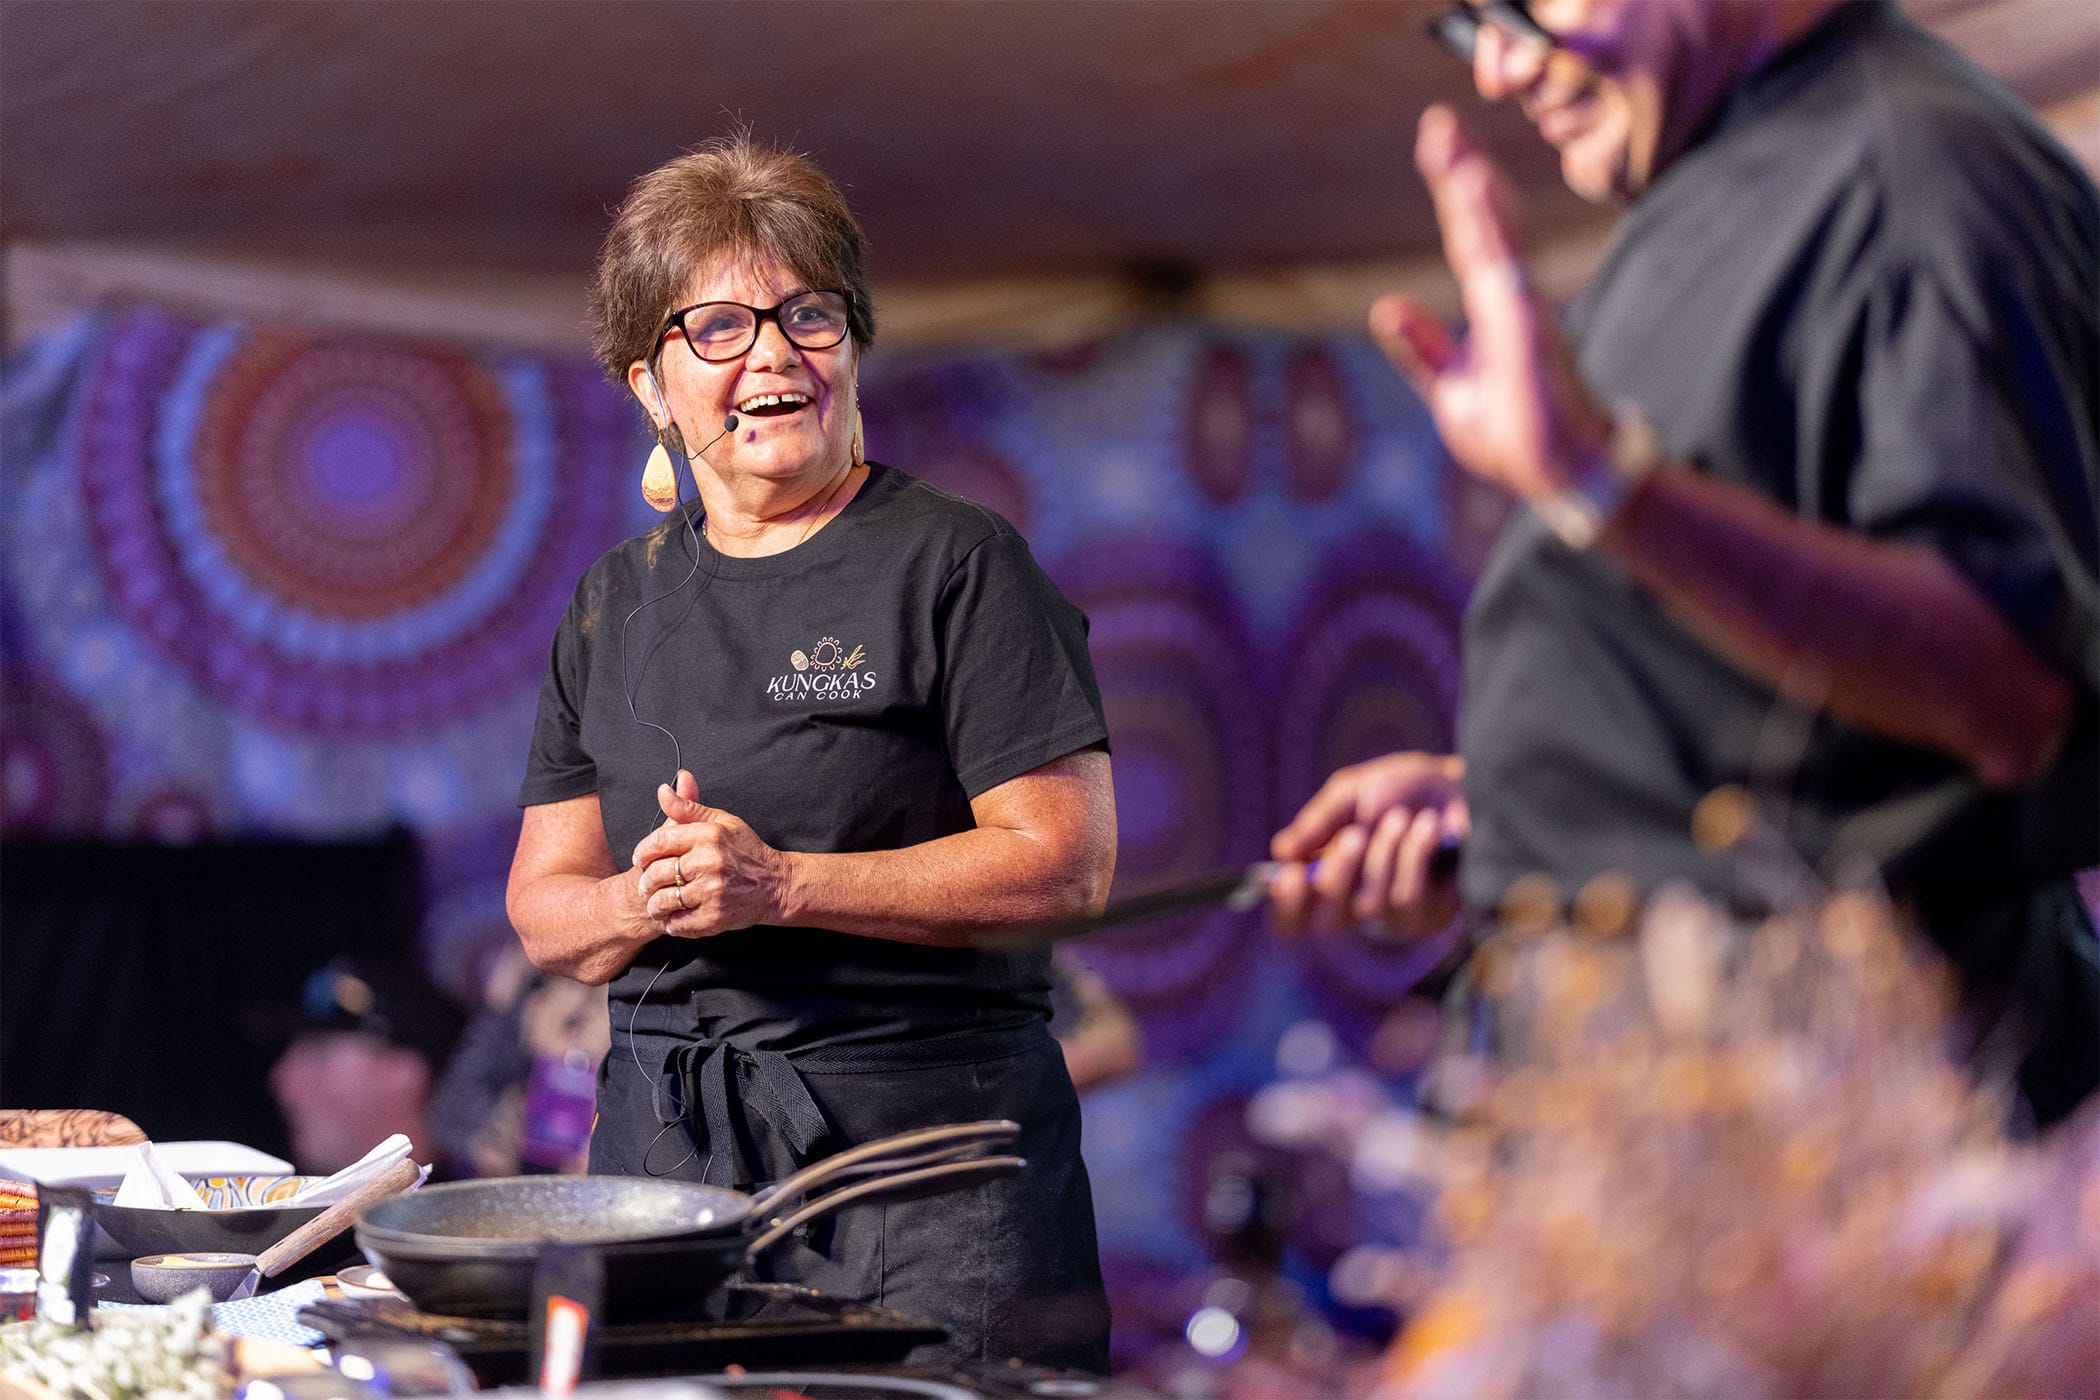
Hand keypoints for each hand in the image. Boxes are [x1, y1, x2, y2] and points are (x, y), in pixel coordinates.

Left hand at [628, 769, 789, 937]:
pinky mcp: (715, 917)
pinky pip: (678, 923)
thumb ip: (688, 808)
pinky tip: (673, 916)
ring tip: (655, 903)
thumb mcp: (721, 822)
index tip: (640, 859)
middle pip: (658, 872)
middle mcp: (710, 863)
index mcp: (709, 836)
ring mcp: (713, 892)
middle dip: (645, 881)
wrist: (776, 885)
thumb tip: (663, 790)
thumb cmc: (747, 851)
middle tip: (646, 885)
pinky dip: (670, 922)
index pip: (660, 841)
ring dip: (654, 905)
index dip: (643, 852)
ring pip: (664, 900)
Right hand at [1269, 752, 1467, 936]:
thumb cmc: (1403, 789)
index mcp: (1326, 877)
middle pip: (1328, 921)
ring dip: (1384, 854)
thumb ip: (1317, 821)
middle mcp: (1355, 906)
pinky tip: (1427, 829)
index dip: (1287, 905)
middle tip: (1355, 835)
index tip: (1293, 872)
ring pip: (1370, 905)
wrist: (1462, 785)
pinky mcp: (1429, 917)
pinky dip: (1413, 856)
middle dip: (1339, 874)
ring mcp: (1393, 917)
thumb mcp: (1351, 792)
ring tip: (1402, 818)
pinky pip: (1406, 899)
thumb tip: (1280, 852)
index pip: (1292, 919)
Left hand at [1372, 106, 1611, 505]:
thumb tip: (1386, 306)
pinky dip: (1494, 235)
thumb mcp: (1453, 390)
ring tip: (1454, 153)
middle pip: (1484, 226)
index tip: (1439, 144)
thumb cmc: (1516, 436)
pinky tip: (1478, 200)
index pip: (1469, 240)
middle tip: (1438, 123)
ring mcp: (1526, 316)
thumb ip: (1424, 348)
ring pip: (1498, 243)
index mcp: (1496, 309)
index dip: (1454, 193)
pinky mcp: (1532, 335)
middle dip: (1462, 174)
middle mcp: (1514, 302)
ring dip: (1475, 196)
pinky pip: (1509, 275)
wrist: (1561, 477)